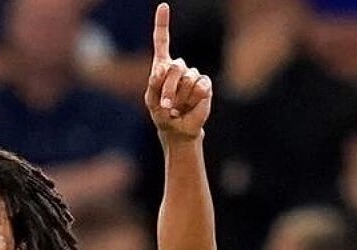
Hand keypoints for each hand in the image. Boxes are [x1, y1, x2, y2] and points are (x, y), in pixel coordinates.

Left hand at [144, 3, 211, 139]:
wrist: (177, 129)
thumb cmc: (162, 114)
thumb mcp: (150, 100)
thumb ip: (153, 84)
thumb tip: (162, 69)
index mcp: (163, 65)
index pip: (162, 40)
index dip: (163, 22)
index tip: (164, 5)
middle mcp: (179, 67)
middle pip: (174, 67)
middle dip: (168, 89)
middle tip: (165, 105)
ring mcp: (193, 75)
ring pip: (187, 80)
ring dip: (179, 98)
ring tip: (176, 109)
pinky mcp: (205, 86)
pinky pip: (200, 88)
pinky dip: (193, 100)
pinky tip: (189, 107)